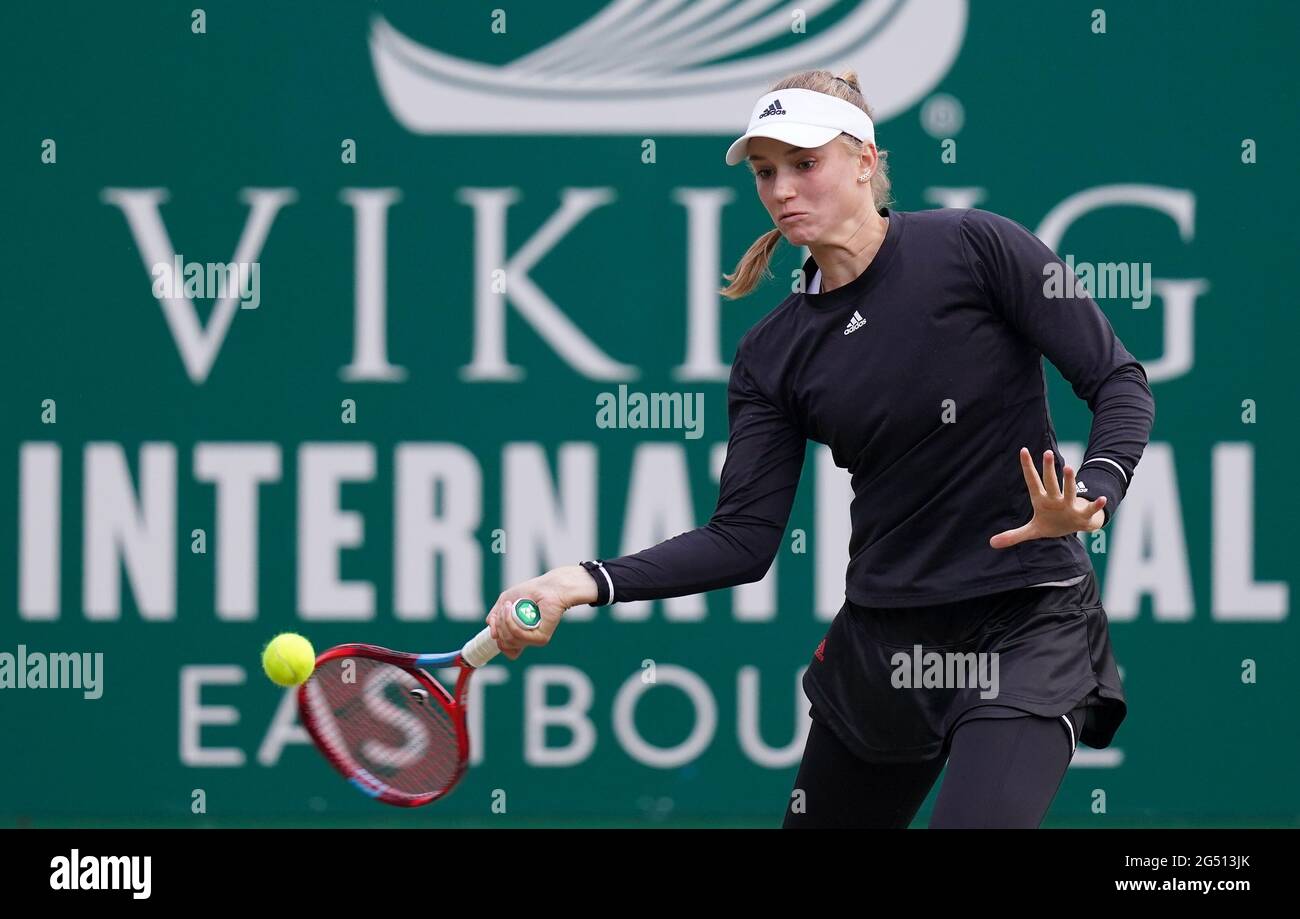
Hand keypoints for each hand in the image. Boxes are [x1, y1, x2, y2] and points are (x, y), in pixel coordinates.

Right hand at [484, 565, 597, 659]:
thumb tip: (493, 635)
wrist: (548, 587)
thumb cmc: (530, 592)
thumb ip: (495, 618)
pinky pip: (517, 635)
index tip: (495, 623)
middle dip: (498, 625)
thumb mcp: (504, 603)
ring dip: (503, 621)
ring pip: (509, 640)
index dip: (498, 637)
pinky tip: (510, 608)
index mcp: (520, 634)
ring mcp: (534, 639)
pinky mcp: (540, 638)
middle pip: (504, 644)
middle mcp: (527, 639)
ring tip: (508, 605)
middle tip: (504, 608)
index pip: (506, 648)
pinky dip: (510, 621)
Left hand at [989, 448, 1106, 549]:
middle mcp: (1054, 499)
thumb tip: (991, 543)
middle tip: (1047, 453)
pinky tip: (1102, 499)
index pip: (1032, 481)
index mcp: (1041, 500)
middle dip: (1048, 469)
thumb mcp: (1031, 531)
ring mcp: (1068, 506)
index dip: (1027, 467)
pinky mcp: (1081, 515)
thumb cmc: (1051, 523)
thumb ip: (1013, 535)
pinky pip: (1090, 509)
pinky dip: (1096, 505)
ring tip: (1069, 468)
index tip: (1022, 450)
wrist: (1073, 528)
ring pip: (1069, 491)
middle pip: (1050, 483)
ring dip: (1069, 481)